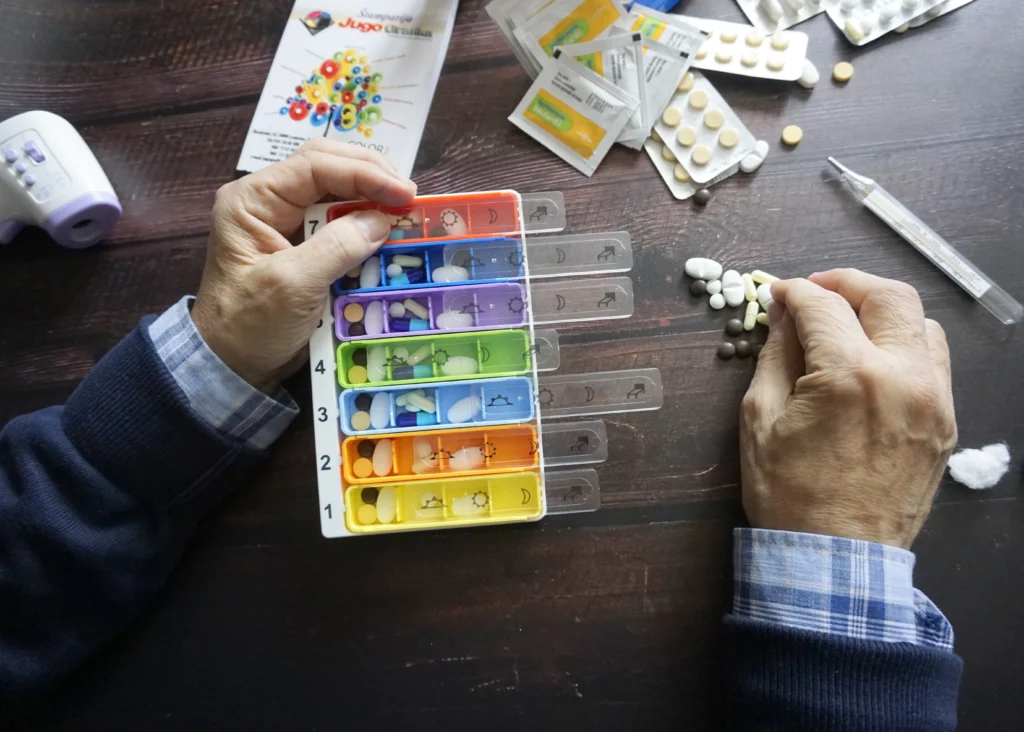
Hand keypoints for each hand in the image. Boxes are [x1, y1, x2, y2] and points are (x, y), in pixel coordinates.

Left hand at [191, 140, 415, 392]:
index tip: (404, 193)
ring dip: (372, 197)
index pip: (315, 165)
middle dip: (371, 176)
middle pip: (328, 166)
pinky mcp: (304, 244)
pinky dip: (367, 221)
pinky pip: (340, 220)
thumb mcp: (291, 286)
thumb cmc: (250, 326)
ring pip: (337, 190)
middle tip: (410, 197)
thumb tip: (381, 220)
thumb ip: (335, 247)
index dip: (364, 173)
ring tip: (405, 210)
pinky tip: (389, 229)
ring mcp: (287, 221)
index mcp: (253, 200)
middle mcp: (269, 201)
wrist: (233, 366)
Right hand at [739, 269, 956, 548]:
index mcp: (850, 376)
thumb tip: (785, 315)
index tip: (778, 295)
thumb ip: (775, 355)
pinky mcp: (947, 422)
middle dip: (846, 284)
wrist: (836, 559)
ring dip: (882, 313)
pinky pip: (933, 363)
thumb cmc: (788, 493)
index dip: (793, 292)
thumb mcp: (761, 418)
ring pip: (921, 323)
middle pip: (888, 296)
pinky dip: (904, 347)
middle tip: (816, 293)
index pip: (822, 305)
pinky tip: (874, 362)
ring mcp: (934, 400)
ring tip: (849, 326)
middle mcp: (903, 376)